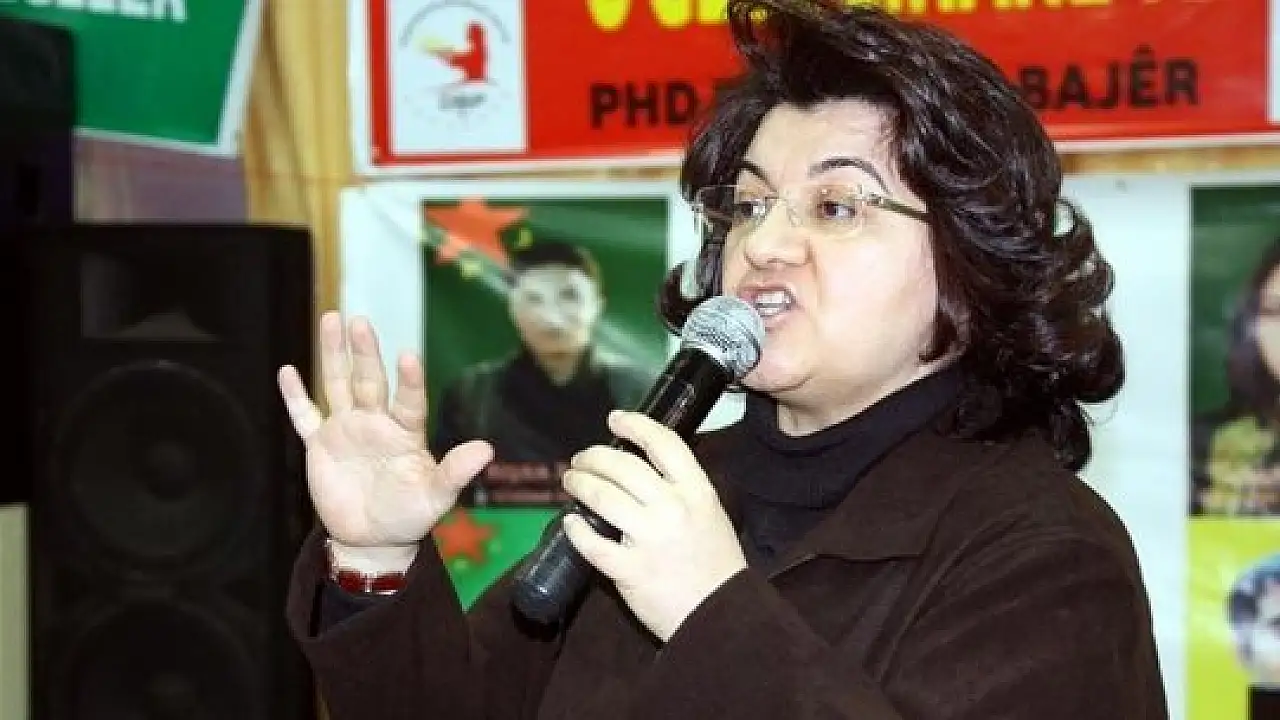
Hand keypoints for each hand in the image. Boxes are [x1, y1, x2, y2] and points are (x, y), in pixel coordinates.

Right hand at [277, 312, 492, 567]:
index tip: (409, 356)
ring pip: (338, 384)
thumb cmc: (409, 515)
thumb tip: (487, 450)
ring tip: (332, 318)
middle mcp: (376, 422)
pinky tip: (288, 370)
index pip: (409, 401)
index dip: (410, 381)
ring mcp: (347, 429)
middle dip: (364, 352)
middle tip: (360, 320)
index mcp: (406, 432)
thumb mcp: (435, 498)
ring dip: (334, 354)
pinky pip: (305, 415)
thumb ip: (455, 472)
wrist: (373, 538)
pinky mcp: (320, 445)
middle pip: (369, 381)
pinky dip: (295, 395)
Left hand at [561, 410, 746, 642]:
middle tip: (580, 459)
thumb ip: (680, 490)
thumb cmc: (715, 564)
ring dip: (579, 484)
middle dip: (594, 457)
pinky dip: (575, 529)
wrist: (721, 615)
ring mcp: (649, 539)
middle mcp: (672, 509)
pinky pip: (591, 542)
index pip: (663, 443)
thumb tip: (639, 467)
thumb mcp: (709, 514)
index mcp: (696, 491)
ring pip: (601, 496)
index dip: (635, 425)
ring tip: (570, 481)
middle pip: (622, 466)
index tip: (614, 420)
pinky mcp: (629, 569)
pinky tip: (570, 522)